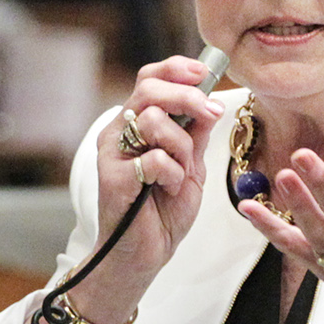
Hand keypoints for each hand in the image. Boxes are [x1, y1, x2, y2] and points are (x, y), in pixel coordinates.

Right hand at [80, 55, 229, 323]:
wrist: (144, 255)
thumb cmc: (163, 211)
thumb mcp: (190, 166)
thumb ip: (195, 134)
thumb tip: (210, 101)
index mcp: (137, 123)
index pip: (151, 78)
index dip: (177, 69)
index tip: (206, 73)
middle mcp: (120, 131)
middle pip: (149, 87)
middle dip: (188, 96)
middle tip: (210, 114)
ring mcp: (113, 153)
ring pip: (154, 120)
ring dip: (182, 146)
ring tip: (181, 172)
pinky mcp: (113, 178)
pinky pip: (154, 158)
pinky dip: (172, 175)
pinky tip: (167, 191)